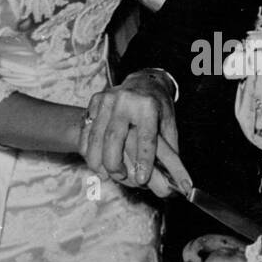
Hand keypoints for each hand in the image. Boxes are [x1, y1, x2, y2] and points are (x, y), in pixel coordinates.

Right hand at [83, 70, 192, 198]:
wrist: (142, 81)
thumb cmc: (158, 107)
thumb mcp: (169, 123)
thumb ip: (170, 149)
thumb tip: (174, 178)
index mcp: (148, 105)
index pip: (145, 137)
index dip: (143, 160)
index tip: (142, 179)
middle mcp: (125, 100)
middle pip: (113, 137)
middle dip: (114, 163)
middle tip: (121, 177)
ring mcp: (107, 99)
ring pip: (96, 136)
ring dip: (98, 160)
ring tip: (106, 175)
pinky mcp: (95, 101)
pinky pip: (86, 130)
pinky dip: (88, 150)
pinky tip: (94, 163)